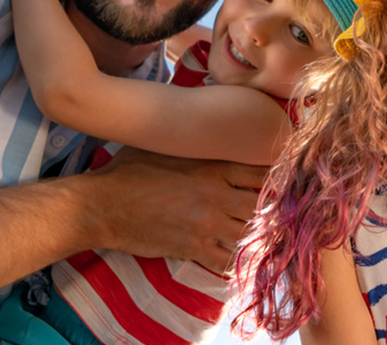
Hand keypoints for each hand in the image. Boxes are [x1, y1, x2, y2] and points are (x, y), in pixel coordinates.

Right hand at [88, 147, 267, 272]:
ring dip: (256, 235)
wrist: (103, 204)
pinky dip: (236, 261)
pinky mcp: (193, 248)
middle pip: (262, 205)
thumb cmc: (131, 169)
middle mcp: (217, 195)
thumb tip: (207, 126)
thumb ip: (195, 140)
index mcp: (215, 166)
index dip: (276, 179)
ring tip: (262, 237)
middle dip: (271, 210)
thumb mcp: (168, 144)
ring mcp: (207, 223)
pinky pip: (227, 260)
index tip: (283, 183)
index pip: (261, 172)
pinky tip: (239, 259)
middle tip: (277, 214)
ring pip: (249, 233)